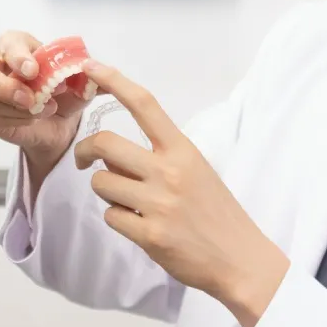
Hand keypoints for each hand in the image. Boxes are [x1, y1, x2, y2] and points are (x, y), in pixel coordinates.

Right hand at [0, 31, 90, 178]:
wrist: (60, 122)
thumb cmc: (63, 91)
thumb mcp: (79, 80)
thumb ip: (86, 74)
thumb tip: (94, 73)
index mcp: (15, 45)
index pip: (8, 43)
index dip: (18, 56)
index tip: (33, 70)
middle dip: (1, 85)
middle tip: (28, 98)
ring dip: (20, 108)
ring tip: (46, 109)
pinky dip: (21, 118)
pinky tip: (36, 117)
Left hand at [74, 63, 289, 326]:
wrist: (240, 259)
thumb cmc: (217, 213)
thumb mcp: (197, 172)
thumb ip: (161, 157)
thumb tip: (117, 154)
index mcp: (183, 150)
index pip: (144, 104)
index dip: (114, 81)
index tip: (90, 67)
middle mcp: (169, 171)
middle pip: (106, 143)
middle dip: (85, 151)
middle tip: (86, 162)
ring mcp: (159, 203)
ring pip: (102, 183)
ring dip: (106, 192)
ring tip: (129, 202)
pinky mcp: (150, 234)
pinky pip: (111, 217)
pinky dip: (119, 220)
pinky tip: (140, 226)